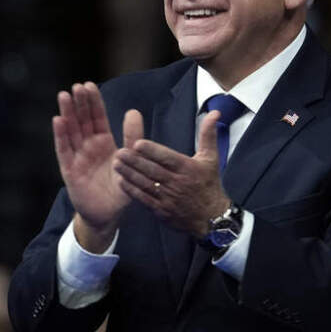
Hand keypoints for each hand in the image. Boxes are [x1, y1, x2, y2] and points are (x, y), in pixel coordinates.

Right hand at [53, 83, 142, 249]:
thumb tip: (133, 111)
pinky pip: (64, 150)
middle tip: (77, 86)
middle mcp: (88, 146)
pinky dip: (61, 135)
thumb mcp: (131, 162)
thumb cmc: (121, 189)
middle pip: (82, 120)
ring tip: (64, 95)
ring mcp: (77, 157)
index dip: (93, 102)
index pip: (97, 117)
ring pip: (71, 131)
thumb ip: (132, 138)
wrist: (108, 214)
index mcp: (103, 142)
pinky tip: (58, 120)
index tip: (89, 85)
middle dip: (79, 103)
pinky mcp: (69, 170)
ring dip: (67, 113)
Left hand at [114, 110, 229, 237]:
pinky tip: (121, 181)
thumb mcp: (211, 158)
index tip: (137, 143)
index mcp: (187, 168)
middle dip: (134, 161)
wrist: (212, 218)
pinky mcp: (161, 210)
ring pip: (145, 184)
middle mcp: (177, 183)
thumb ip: (208, 134)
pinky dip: (132, 190)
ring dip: (129, 174)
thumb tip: (214, 112)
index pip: (167, 157)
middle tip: (119, 152)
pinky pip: (144, 199)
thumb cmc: (209, 185)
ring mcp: (168, 198)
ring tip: (116, 164)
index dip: (152, 151)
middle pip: (152, 170)